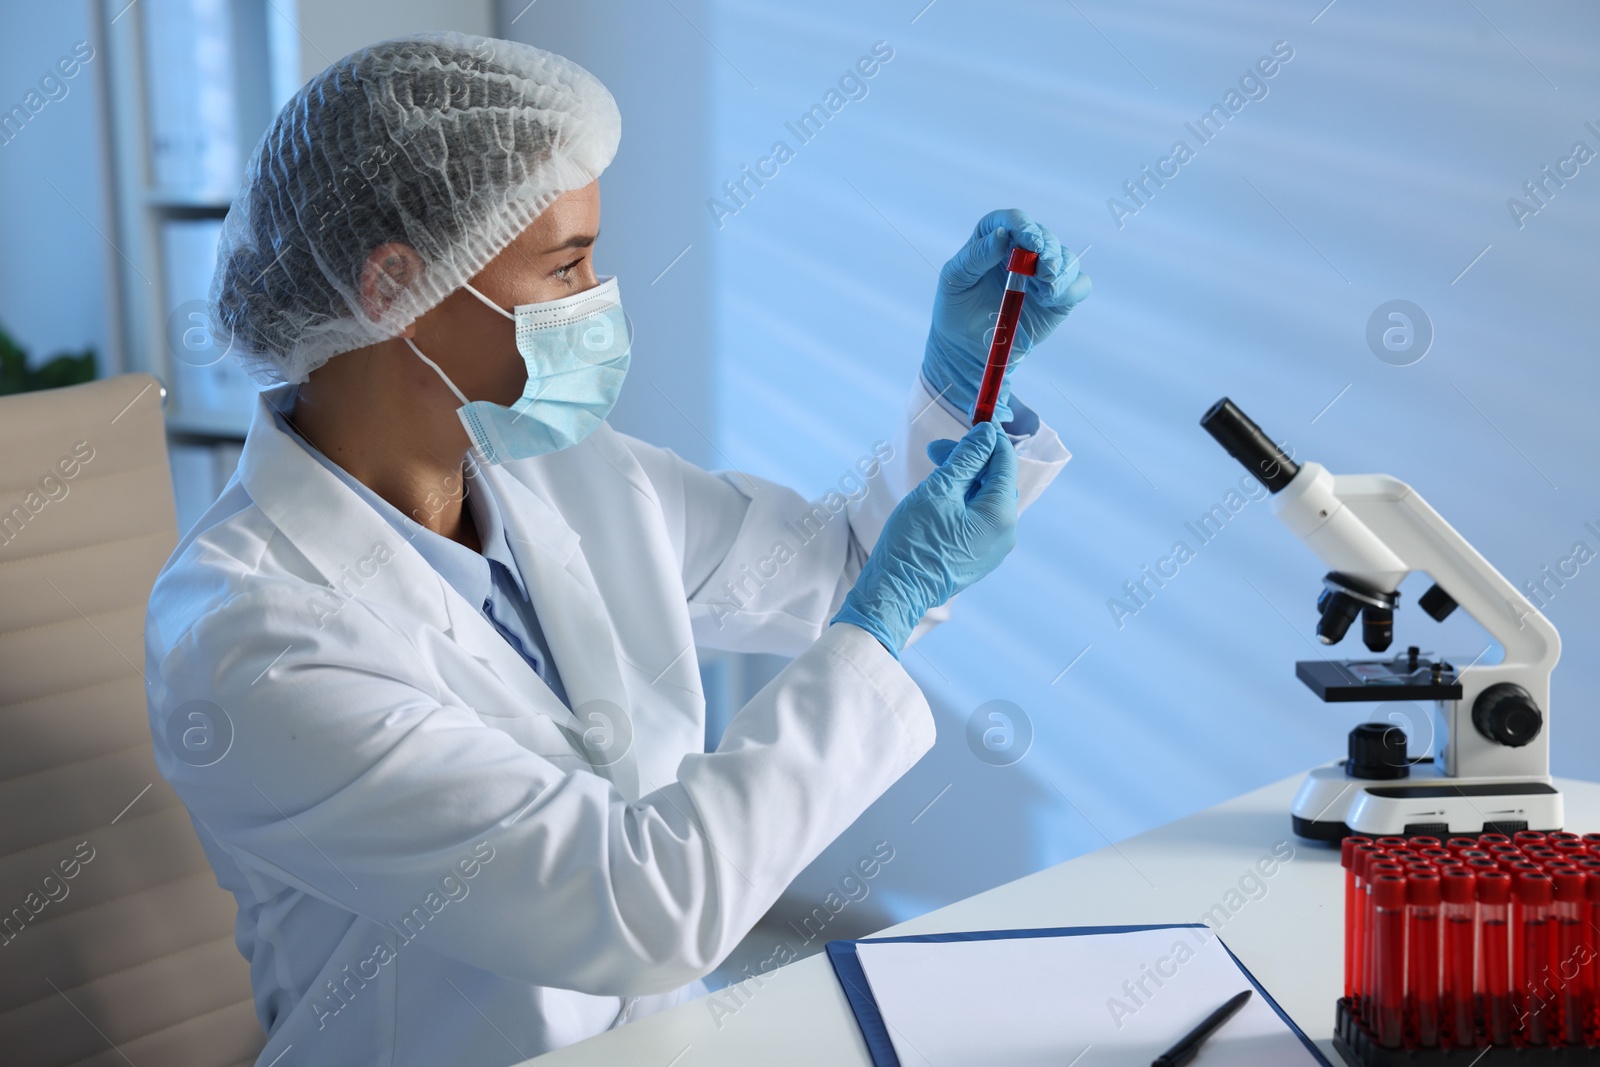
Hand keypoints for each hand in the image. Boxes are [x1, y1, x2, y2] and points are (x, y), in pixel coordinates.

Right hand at [832, 422, 1018, 655]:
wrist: (896, 591)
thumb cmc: (914, 540)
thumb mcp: (938, 490)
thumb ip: (966, 459)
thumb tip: (986, 434)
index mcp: (1001, 514)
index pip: (1004, 462)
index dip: (987, 438)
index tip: (969, 422)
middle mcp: (1005, 532)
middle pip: (994, 481)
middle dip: (968, 460)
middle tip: (935, 450)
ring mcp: (993, 548)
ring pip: (984, 499)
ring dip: (961, 480)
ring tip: (932, 473)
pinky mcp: (978, 556)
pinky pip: (977, 519)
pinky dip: (960, 502)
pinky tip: (937, 498)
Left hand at [921, 209, 1090, 424]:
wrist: (966, 347)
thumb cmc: (956, 309)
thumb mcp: (955, 280)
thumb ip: (976, 256)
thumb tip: (1002, 235)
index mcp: (994, 239)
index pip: (1013, 220)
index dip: (1024, 225)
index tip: (1030, 242)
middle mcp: (1022, 252)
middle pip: (1045, 238)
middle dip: (1048, 250)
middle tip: (1043, 269)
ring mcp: (1042, 274)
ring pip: (1066, 259)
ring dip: (1061, 269)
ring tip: (1047, 288)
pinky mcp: (1058, 297)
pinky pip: (1079, 285)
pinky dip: (1071, 289)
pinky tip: (1051, 298)